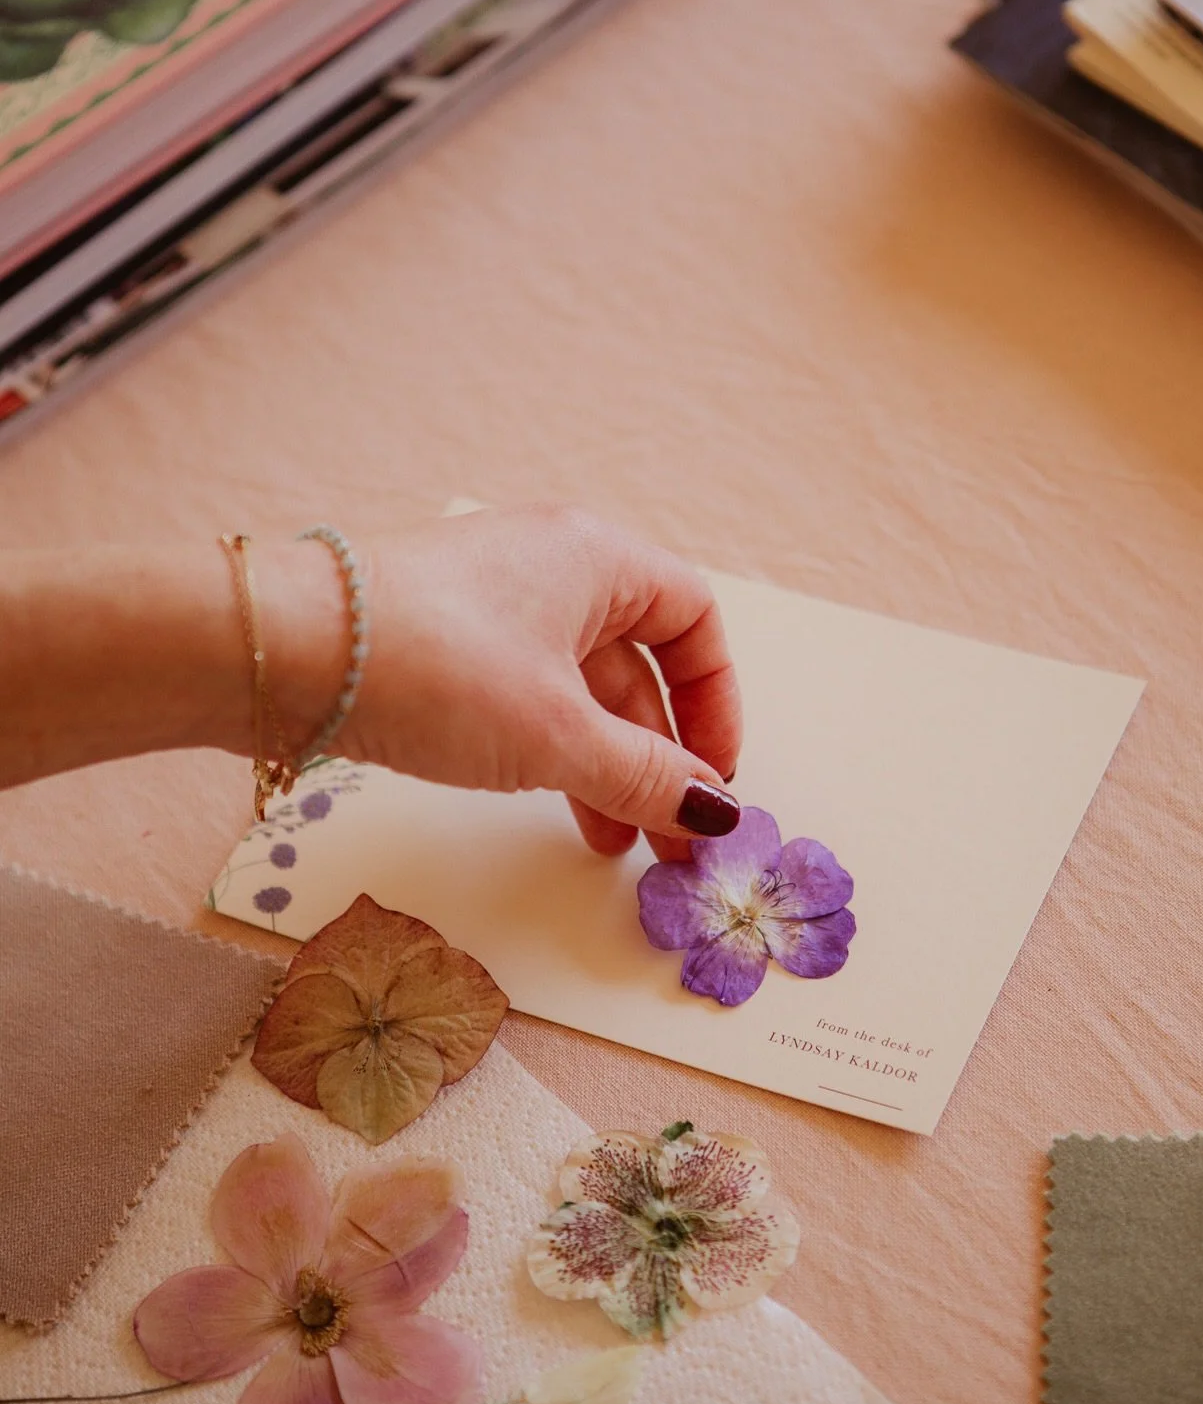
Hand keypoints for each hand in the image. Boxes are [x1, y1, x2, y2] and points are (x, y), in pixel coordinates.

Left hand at [339, 505, 742, 857]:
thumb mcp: (559, 734)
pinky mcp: (445, 647)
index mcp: (597, 559)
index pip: (694, 620)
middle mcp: (551, 570)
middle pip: (638, 665)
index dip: (716, 702)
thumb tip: (713, 811)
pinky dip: (554, 755)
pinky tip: (559, 809)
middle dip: (660, 755)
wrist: (284, 651)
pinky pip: (526, 701)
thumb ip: (644, 775)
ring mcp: (493, 607)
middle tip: (673, 837)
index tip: (712, 776)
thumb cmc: (436, 667)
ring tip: (620, 843)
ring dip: (608, 768)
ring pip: (579, 692)